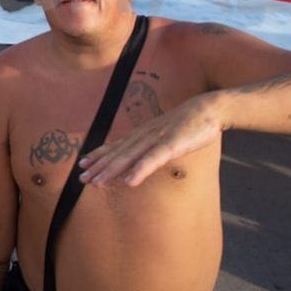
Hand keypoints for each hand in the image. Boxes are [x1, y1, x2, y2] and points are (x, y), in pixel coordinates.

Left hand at [77, 94, 223, 186]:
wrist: (209, 108)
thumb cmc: (189, 124)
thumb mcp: (166, 134)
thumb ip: (154, 145)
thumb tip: (145, 157)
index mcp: (143, 134)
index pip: (116, 146)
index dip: (99, 155)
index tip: (83, 164)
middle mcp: (144, 135)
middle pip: (117, 153)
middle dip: (98, 166)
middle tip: (81, 178)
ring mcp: (156, 139)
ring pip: (129, 157)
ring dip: (111, 170)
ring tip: (96, 182)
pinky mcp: (171, 144)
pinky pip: (152, 159)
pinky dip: (139, 170)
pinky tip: (128, 182)